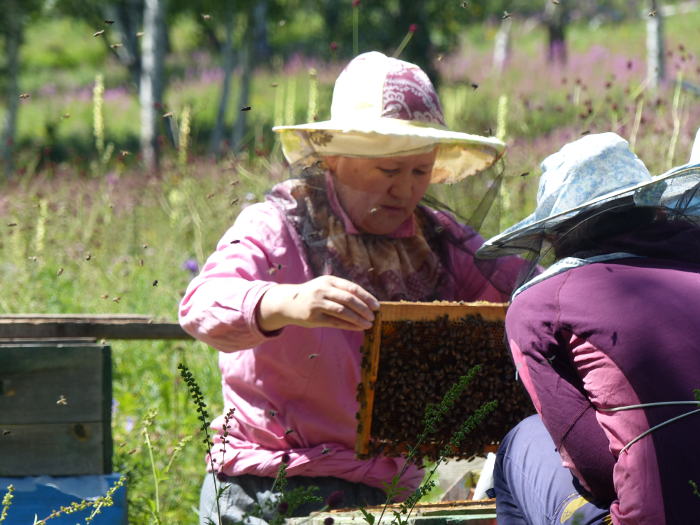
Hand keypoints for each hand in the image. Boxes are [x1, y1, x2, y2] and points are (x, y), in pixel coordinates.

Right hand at [257, 276, 379, 331]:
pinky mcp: (314, 317)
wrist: (288, 302)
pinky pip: (335, 322)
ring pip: (342, 312)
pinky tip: (358, 328)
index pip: (352, 288)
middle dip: (364, 309)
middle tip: (373, 316)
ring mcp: (317, 304)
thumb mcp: (325, 286)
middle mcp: (322, 290)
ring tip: (368, 324)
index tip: (376, 306)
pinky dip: (349, 325)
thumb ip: (342, 291)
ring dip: (358, 319)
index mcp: (329, 280)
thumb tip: (367, 302)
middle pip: (348, 299)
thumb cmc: (313, 294)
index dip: (366, 297)